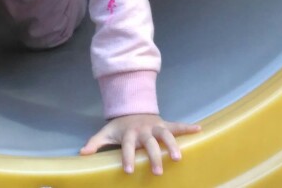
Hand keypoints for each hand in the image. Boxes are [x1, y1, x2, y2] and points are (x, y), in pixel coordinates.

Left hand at [80, 114, 200, 174]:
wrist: (132, 108)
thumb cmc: (120, 127)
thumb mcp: (106, 132)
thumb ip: (95, 143)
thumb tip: (82, 154)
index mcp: (129, 133)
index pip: (127, 146)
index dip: (127, 157)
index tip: (128, 170)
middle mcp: (144, 130)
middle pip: (150, 143)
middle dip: (154, 157)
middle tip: (158, 172)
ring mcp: (156, 126)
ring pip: (166, 134)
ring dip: (173, 145)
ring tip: (178, 158)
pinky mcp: (165, 124)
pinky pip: (178, 125)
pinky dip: (188, 127)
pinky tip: (199, 130)